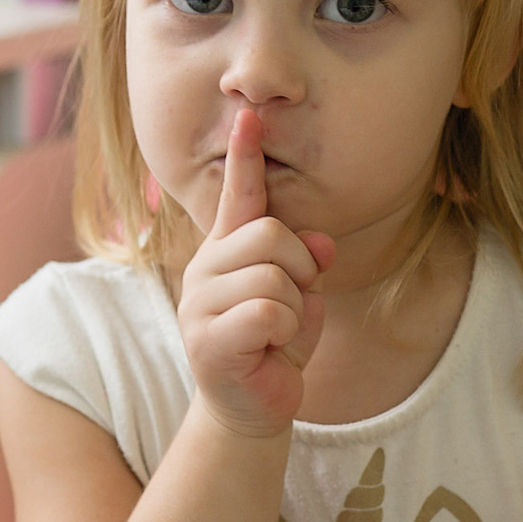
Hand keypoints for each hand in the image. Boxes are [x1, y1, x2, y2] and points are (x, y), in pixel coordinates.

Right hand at [177, 110, 334, 437]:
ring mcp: (200, 304)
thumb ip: (308, 264)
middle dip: (300, 271)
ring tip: (277, 335)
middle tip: (292, 305)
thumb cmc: (274, 345)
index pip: (237, 195)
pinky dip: (284, 334)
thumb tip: (322, 244)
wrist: (251, 407)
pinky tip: (269, 351)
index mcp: (227, 250)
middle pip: (272, 236)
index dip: (246, 155)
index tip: (251, 114)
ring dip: (294, 311)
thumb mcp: (301, 298)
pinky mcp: (207, 340)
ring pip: (275, 279)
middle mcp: (205, 268)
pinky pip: (268, 314)